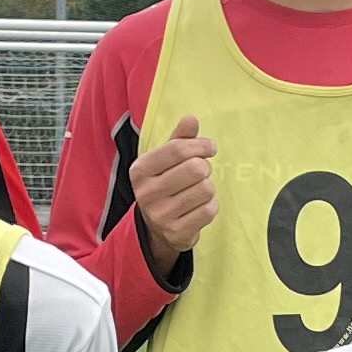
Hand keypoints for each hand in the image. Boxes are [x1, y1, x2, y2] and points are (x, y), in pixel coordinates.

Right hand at [129, 113, 218, 275]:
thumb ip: (180, 138)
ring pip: (206, 189)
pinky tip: (199, 207)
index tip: (210, 148)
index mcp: (140, 169)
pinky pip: (209, 210)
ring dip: (208, 188)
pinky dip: (210, 206)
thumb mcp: (166, 160)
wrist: (156, 228)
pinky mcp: (176, 233)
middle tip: (200, 173)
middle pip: (196, 168)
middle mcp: (146, 193)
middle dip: (205, 168)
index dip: (201, 145)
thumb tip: (191, 119)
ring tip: (197, 191)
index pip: (179, 149)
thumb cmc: (165, 183)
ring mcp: (160, 216)